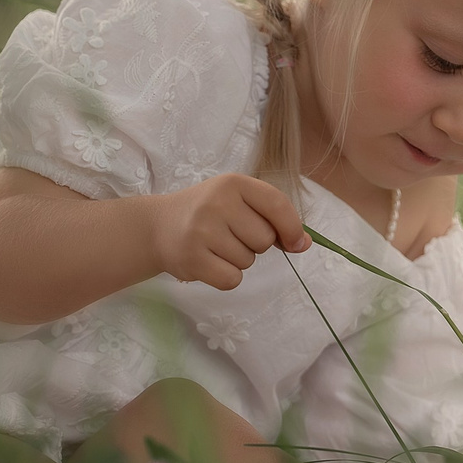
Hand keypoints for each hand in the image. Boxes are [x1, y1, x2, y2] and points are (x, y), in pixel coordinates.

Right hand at [144, 174, 310, 289]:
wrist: (158, 227)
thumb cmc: (207, 213)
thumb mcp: (237, 202)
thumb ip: (273, 218)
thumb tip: (304, 243)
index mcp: (233, 183)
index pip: (277, 205)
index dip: (292, 228)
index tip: (297, 243)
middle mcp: (217, 203)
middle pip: (265, 239)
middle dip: (255, 244)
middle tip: (230, 235)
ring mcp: (202, 231)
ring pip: (248, 261)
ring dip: (238, 260)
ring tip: (215, 246)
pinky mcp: (192, 259)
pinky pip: (232, 280)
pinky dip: (226, 277)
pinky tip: (210, 262)